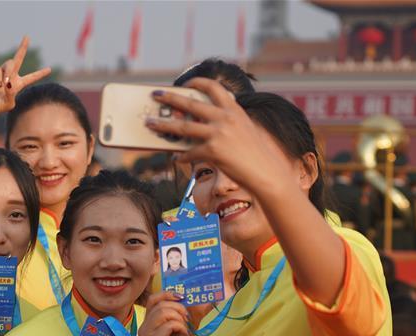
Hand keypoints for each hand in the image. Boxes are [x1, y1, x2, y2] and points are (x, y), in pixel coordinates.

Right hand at [0, 36, 51, 115]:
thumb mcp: (9, 103)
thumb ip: (13, 94)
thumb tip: (9, 84)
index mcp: (18, 83)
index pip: (31, 77)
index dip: (40, 74)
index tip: (49, 69)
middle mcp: (11, 75)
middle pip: (18, 58)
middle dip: (22, 47)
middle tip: (27, 37)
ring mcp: (1, 72)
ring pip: (9, 64)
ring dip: (8, 73)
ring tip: (4, 85)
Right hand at [138, 292, 192, 335]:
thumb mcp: (178, 325)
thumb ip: (175, 311)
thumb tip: (182, 294)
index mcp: (148, 323)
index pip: (153, 299)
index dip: (167, 294)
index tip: (181, 296)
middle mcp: (143, 327)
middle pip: (160, 304)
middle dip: (178, 308)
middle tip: (186, 319)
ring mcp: (146, 334)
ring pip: (164, 312)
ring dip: (180, 318)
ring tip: (183, 329)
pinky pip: (170, 324)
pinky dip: (181, 327)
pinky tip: (182, 335)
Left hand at [144, 77, 290, 196]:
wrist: (266, 172)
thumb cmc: (255, 154)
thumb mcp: (245, 129)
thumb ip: (227, 121)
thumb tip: (202, 123)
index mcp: (234, 109)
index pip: (213, 87)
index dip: (196, 82)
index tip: (185, 83)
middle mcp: (225, 118)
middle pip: (190, 104)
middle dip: (169, 97)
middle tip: (155, 94)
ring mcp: (218, 134)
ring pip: (183, 126)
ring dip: (163, 125)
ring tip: (149, 123)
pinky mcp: (213, 151)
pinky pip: (189, 152)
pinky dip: (181, 155)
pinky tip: (176, 157)